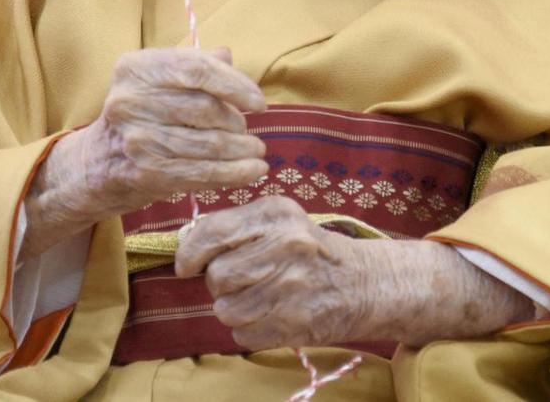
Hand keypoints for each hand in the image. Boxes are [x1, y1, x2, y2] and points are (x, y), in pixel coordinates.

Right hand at [22, 47, 267, 258]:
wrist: (96, 165)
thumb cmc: (138, 118)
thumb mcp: (157, 84)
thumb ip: (193, 67)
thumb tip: (227, 55)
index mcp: (136, 68)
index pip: (196, 68)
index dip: (235, 84)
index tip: (259, 102)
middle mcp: (130, 100)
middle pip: (205, 107)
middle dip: (236, 122)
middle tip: (249, 133)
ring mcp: (136, 138)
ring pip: (207, 142)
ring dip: (241, 151)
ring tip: (257, 153)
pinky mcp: (145, 173)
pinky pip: (201, 172)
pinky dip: (234, 173)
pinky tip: (254, 173)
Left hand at [175, 195, 535, 348]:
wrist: (366, 284)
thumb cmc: (311, 250)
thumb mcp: (280, 221)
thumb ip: (234, 226)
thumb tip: (184, 247)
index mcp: (276, 215)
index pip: (211, 233)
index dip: (189, 252)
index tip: (185, 264)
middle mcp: (284, 247)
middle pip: (216, 276)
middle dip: (221, 282)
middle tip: (246, 277)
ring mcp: (290, 288)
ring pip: (225, 308)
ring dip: (234, 308)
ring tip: (261, 296)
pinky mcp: (293, 324)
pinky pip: (242, 334)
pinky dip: (250, 329)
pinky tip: (273, 314)